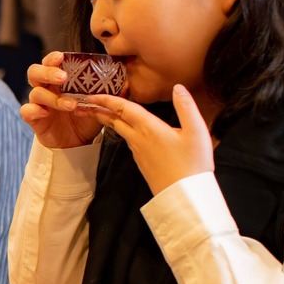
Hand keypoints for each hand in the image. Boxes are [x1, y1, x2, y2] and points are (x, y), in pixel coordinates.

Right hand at [19, 51, 103, 148]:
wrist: (78, 144)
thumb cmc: (87, 118)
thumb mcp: (101, 104)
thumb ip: (111, 92)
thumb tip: (127, 82)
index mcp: (60, 80)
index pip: (50, 62)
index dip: (53, 58)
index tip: (61, 57)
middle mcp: (47, 88)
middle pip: (35, 72)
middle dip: (47, 72)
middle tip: (63, 78)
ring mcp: (39, 103)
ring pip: (35, 92)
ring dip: (53, 97)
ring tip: (71, 105)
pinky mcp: (34, 119)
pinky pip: (26, 111)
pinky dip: (33, 110)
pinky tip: (45, 113)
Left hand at [82, 84, 213, 194]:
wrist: (184, 196)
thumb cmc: (192, 164)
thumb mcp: (196, 131)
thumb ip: (186, 107)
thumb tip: (178, 88)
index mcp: (148, 128)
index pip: (123, 109)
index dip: (107, 99)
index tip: (92, 94)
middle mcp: (138, 139)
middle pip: (115, 121)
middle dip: (100, 110)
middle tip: (87, 103)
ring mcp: (138, 152)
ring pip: (120, 132)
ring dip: (110, 120)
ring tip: (102, 112)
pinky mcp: (142, 162)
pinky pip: (129, 142)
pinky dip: (122, 131)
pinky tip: (127, 130)